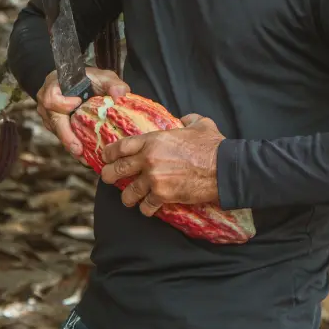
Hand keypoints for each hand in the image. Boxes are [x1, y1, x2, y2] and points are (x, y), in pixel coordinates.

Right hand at [36, 66, 128, 159]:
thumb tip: (120, 94)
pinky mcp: (57, 128)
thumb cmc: (89, 79)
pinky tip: (87, 157)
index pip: (50, 97)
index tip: (77, 103)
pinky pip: (64, 138)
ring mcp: (50, 117)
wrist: (81, 85)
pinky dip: (75, 146)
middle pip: (53, 121)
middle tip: (78, 149)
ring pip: (58, 133)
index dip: (62, 103)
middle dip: (66, 136)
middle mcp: (48, 104)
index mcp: (55, 86)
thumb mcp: (102, 77)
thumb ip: (112, 83)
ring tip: (85, 157)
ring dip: (72, 145)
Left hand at [99, 113, 223, 216]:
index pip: (121, 146)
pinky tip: (148, 208)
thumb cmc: (212, 146)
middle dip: (109, 175)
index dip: (110, 152)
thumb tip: (185, 119)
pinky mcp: (163, 195)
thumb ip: (187, 120)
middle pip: (117, 169)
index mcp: (154, 140)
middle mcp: (148, 159)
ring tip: (129, 198)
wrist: (223, 168)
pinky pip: (146, 206)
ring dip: (128, 197)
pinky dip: (146, 209)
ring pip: (128, 193)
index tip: (105, 157)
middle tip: (107, 178)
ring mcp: (154, 179)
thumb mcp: (199, 124)